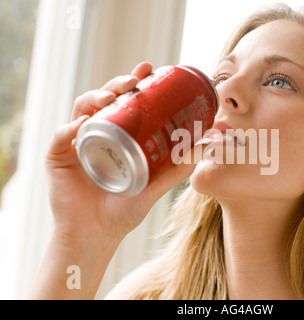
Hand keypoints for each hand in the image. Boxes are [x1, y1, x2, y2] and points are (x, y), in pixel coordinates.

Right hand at [46, 62, 196, 242]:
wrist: (97, 236)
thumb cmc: (124, 211)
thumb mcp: (156, 186)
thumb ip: (179, 167)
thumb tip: (207, 145)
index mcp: (117, 137)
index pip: (124, 103)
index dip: (134, 82)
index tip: (149, 68)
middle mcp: (97, 134)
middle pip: (103, 99)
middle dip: (117, 84)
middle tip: (134, 81)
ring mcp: (76, 144)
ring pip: (81, 109)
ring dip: (95, 97)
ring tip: (112, 97)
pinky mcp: (57, 158)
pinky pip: (60, 138)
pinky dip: (70, 128)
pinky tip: (83, 124)